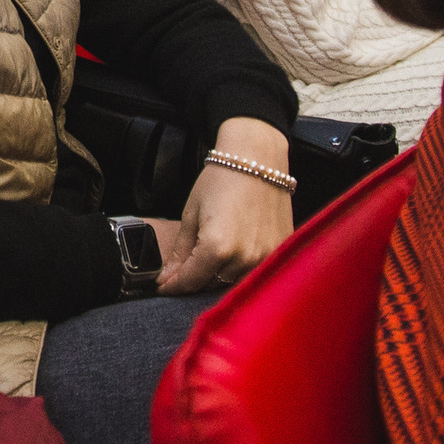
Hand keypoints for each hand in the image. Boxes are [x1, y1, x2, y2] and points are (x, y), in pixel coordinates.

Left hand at [159, 118, 292, 293]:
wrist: (258, 157)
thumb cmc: (222, 177)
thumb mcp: (192, 212)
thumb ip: (181, 250)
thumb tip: (168, 277)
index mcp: (217, 248)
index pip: (190, 281)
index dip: (173, 285)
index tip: (164, 286)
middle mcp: (244, 258)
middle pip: (211, 284)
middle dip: (194, 279)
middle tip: (183, 269)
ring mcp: (265, 256)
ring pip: (233, 280)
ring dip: (217, 275)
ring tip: (208, 257)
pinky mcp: (279, 249)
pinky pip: (254, 269)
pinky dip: (240, 266)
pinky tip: (231, 253)